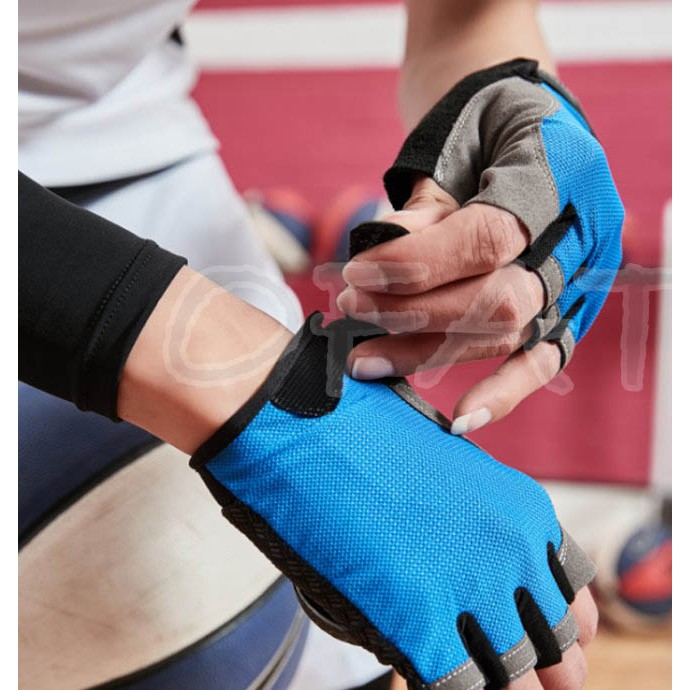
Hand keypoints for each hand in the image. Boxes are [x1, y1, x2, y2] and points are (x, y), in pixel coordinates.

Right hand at [192, 313, 598, 689]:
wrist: (307, 423)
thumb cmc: (365, 431)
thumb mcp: (444, 463)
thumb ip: (473, 514)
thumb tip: (471, 553)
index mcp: (524, 513)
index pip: (575, 597)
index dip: (561, 627)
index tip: (545, 641)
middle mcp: (513, 557)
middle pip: (557, 648)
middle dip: (546, 670)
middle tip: (526, 676)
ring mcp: (471, 594)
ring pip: (518, 679)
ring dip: (504, 684)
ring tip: (486, 679)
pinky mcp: (421, 627)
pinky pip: (463, 685)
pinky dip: (458, 687)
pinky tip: (436, 673)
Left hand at [338, 59, 622, 433]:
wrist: (519, 127)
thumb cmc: (479, 127)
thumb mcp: (449, 146)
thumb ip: (422, 207)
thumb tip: (380, 261)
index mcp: (558, 173)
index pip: (486, 238)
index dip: (416, 266)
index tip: (355, 275)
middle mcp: (582, 234)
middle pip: (498, 300)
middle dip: (413, 312)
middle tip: (351, 305)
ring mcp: (579, 279)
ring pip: (506, 334)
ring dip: (427, 350)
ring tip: (362, 355)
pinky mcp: (568, 311)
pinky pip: (543, 360)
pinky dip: (503, 393)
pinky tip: (460, 420)